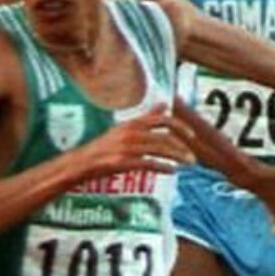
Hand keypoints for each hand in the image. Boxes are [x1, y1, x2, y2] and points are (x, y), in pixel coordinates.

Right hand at [82, 107, 196, 179]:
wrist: (82, 162)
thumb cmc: (104, 146)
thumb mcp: (125, 127)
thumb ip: (147, 117)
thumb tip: (164, 104)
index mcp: (132, 123)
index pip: (162, 119)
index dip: (179, 126)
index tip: (191, 135)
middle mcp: (131, 133)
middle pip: (164, 137)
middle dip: (182, 147)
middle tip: (193, 156)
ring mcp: (126, 148)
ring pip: (159, 150)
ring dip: (177, 157)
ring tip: (187, 164)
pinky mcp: (123, 162)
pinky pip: (149, 163)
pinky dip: (163, 167)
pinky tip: (172, 170)